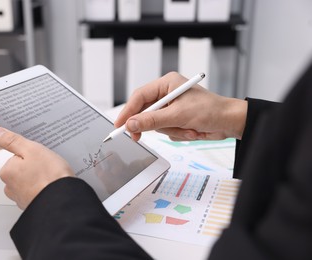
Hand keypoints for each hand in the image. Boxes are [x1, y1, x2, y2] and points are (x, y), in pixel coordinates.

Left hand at [0, 127, 73, 209]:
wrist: (63, 199)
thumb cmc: (50, 176)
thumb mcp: (32, 150)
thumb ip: (12, 141)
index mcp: (7, 171)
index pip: (17, 156)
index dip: (31, 154)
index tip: (40, 157)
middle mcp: (10, 187)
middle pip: (22, 169)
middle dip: (34, 167)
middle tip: (47, 166)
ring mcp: (21, 198)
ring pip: (30, 181)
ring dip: (39, 178)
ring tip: (51, 177)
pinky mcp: (32, 204)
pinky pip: (37, 191)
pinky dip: (43, 188)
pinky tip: (52, 185)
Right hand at [115, 72, 247, 141]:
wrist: (230, 122)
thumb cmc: (210, 110)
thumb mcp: (178, 115)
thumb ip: (152, 120)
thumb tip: (131, 125)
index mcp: (166, 84)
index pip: (139, 96)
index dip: (128, 111)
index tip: (119, 125)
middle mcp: (167, 94)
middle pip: (145, 112)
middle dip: (151, 125)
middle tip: (138, 138)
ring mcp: (172, 108)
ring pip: (156, 124)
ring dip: (171, 131)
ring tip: (187, 129)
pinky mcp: (176, 120)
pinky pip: (166, 131)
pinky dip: (177, 134)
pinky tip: (191, 131)